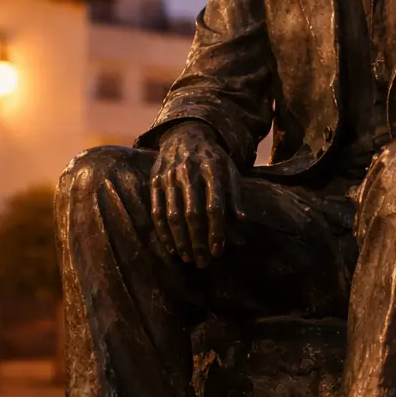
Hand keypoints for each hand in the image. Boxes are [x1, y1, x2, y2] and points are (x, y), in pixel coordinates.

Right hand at [150, 121, 241, 266]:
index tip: (219, 250)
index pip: (214, 205)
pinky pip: (157, 210)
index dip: (217, 230)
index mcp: (211, 169)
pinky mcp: (155, 180)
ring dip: (180, 240)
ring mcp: (169, 176)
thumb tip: (241, 220)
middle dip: (198, 241)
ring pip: (173, 214)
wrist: (184, 135)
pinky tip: (170, 247)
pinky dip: (163, 231)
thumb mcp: (229, 170)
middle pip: (193, 213)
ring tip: (188, 258)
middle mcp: (189, 172)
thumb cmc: (212, 159)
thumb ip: (235, 195)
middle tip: (203, 262)